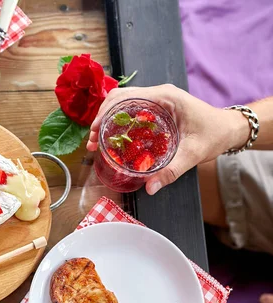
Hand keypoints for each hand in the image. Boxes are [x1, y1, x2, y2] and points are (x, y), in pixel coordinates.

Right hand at [87, 85, 248, 194]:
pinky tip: (113, 139)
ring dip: (107, 120)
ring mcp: (157, 100)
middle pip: (119, 98)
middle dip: (101, 117)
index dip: (105, 113)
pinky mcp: (157, 109)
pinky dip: (118, 122)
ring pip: (123, 103)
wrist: (229, 128)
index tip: (95, 132)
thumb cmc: (214, 134)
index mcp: (165, 97)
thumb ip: (171, 171)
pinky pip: (132, 111)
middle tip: (92, 140)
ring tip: (96, 141)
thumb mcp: (193, 154)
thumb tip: (149, 188)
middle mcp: (158, 95)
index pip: (125, 97)